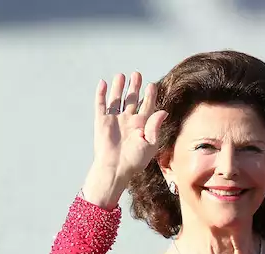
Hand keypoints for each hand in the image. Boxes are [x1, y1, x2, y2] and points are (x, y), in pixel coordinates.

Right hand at [82, 72, 167, 207]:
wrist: (116, 168)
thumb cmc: (134, 160)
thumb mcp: (150, 144)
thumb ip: (155, 126)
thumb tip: (163, 111)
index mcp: (141, 126)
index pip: (147, 107)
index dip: (149, 96)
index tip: (152, 85)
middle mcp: (128, 121)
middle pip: (132, 100)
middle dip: (134, 87)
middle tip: (137, 74)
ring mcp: (114, 120)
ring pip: (117, 100)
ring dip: (119, 88)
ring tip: (121, 75)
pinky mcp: (101, 122)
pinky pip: (101, 105)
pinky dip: (101, 94)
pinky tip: (103, 83)